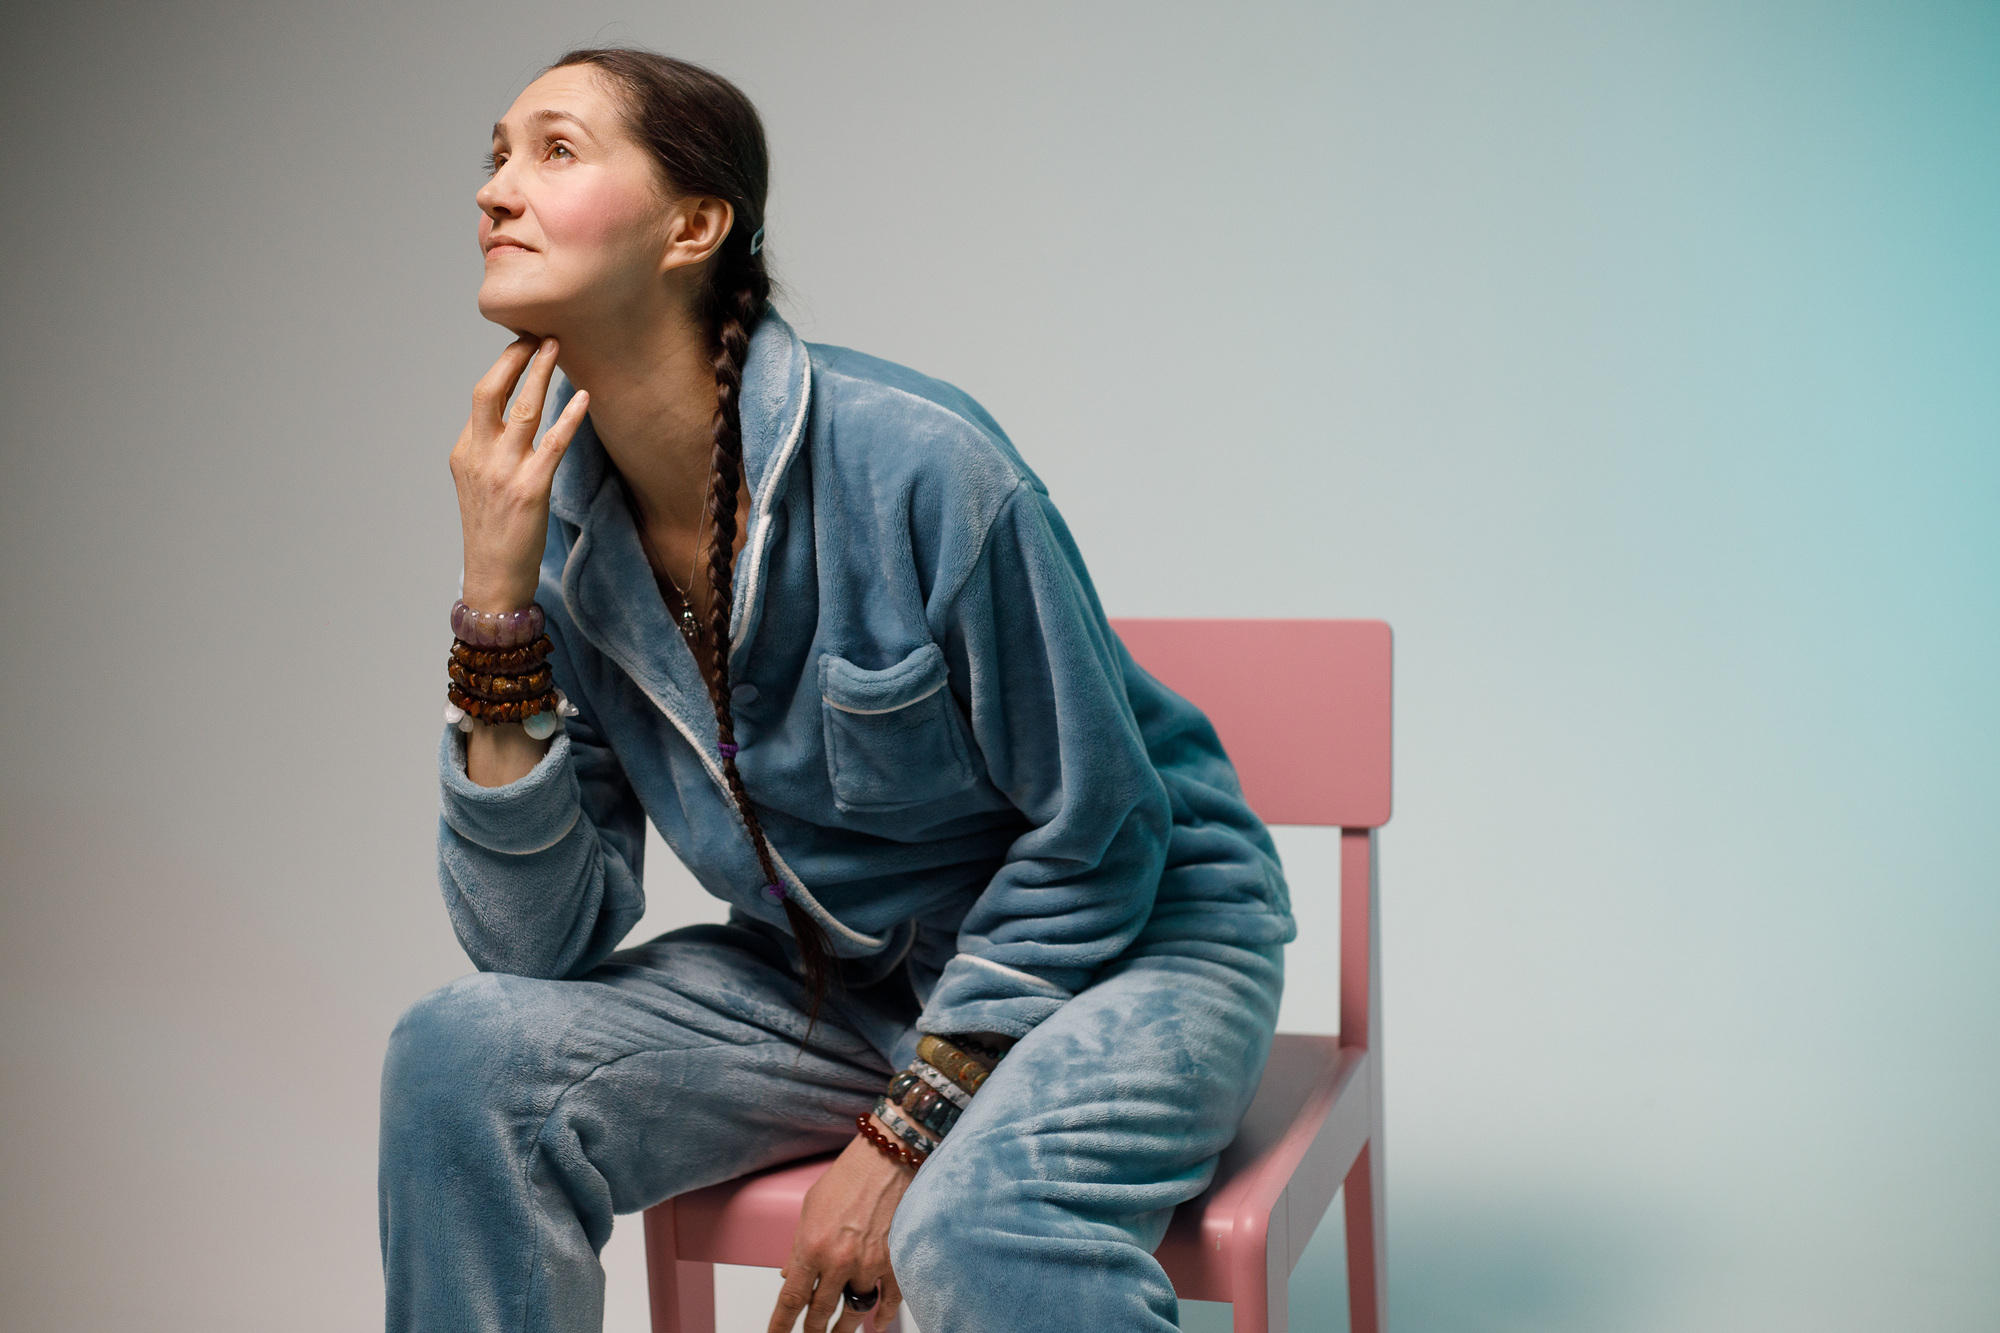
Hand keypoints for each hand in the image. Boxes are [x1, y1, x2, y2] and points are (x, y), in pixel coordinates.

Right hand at [450, 333, 590, 606]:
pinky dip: (569, 418)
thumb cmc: (494, 532)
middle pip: (491, 391)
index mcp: (464, 451)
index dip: (503, 366)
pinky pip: (553, 444)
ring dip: (541, 374)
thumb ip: (491, 450)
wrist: (492, 577)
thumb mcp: (479, 484)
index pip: (481, 396)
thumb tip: (516, 417)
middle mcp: (479, 456)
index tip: (522, 344)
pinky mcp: (529, 490)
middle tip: (537, 333)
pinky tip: (584, 399)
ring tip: (558, 347)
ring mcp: (502, 472)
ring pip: (523, 410)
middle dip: (515, 358)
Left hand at [767, 1121, 920, 1332]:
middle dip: (813, 1330)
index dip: (781, 1326)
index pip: (791, 1299)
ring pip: (854, 1311)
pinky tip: (875, 1324)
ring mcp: (869, 1264)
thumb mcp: (810, 1208)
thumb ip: (798, 1246)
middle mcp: (839, 1261)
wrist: (886, 1157)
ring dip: (844, 1327)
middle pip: (820, 1312)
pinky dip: (882, 1317)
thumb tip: (788, 1274)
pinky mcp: (895, 1261)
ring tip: (838, 1332)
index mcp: (812, 1247)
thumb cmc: (849, 1176)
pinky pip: (888, 1301)